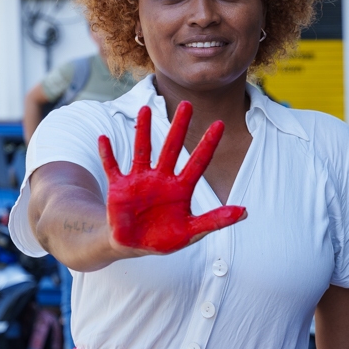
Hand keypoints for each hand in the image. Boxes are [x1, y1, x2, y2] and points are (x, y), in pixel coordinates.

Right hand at [99, 101, 246, 254]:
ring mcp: (139, 180)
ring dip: (142, 130)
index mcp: (181, 188)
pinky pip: (112, 167)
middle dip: (179, 127)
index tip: (220, 124)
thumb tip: (245, 212)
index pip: (198, 162)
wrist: (133, 245)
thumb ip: (216, 221)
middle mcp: (161, 178)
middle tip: (187, 104)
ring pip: (142, 150)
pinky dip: (107, 154)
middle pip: (171, 147)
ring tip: (145, 109)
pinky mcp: (119, 186)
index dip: (208, 144)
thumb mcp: (191, 232)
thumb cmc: (164, 238)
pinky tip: (104, 138)